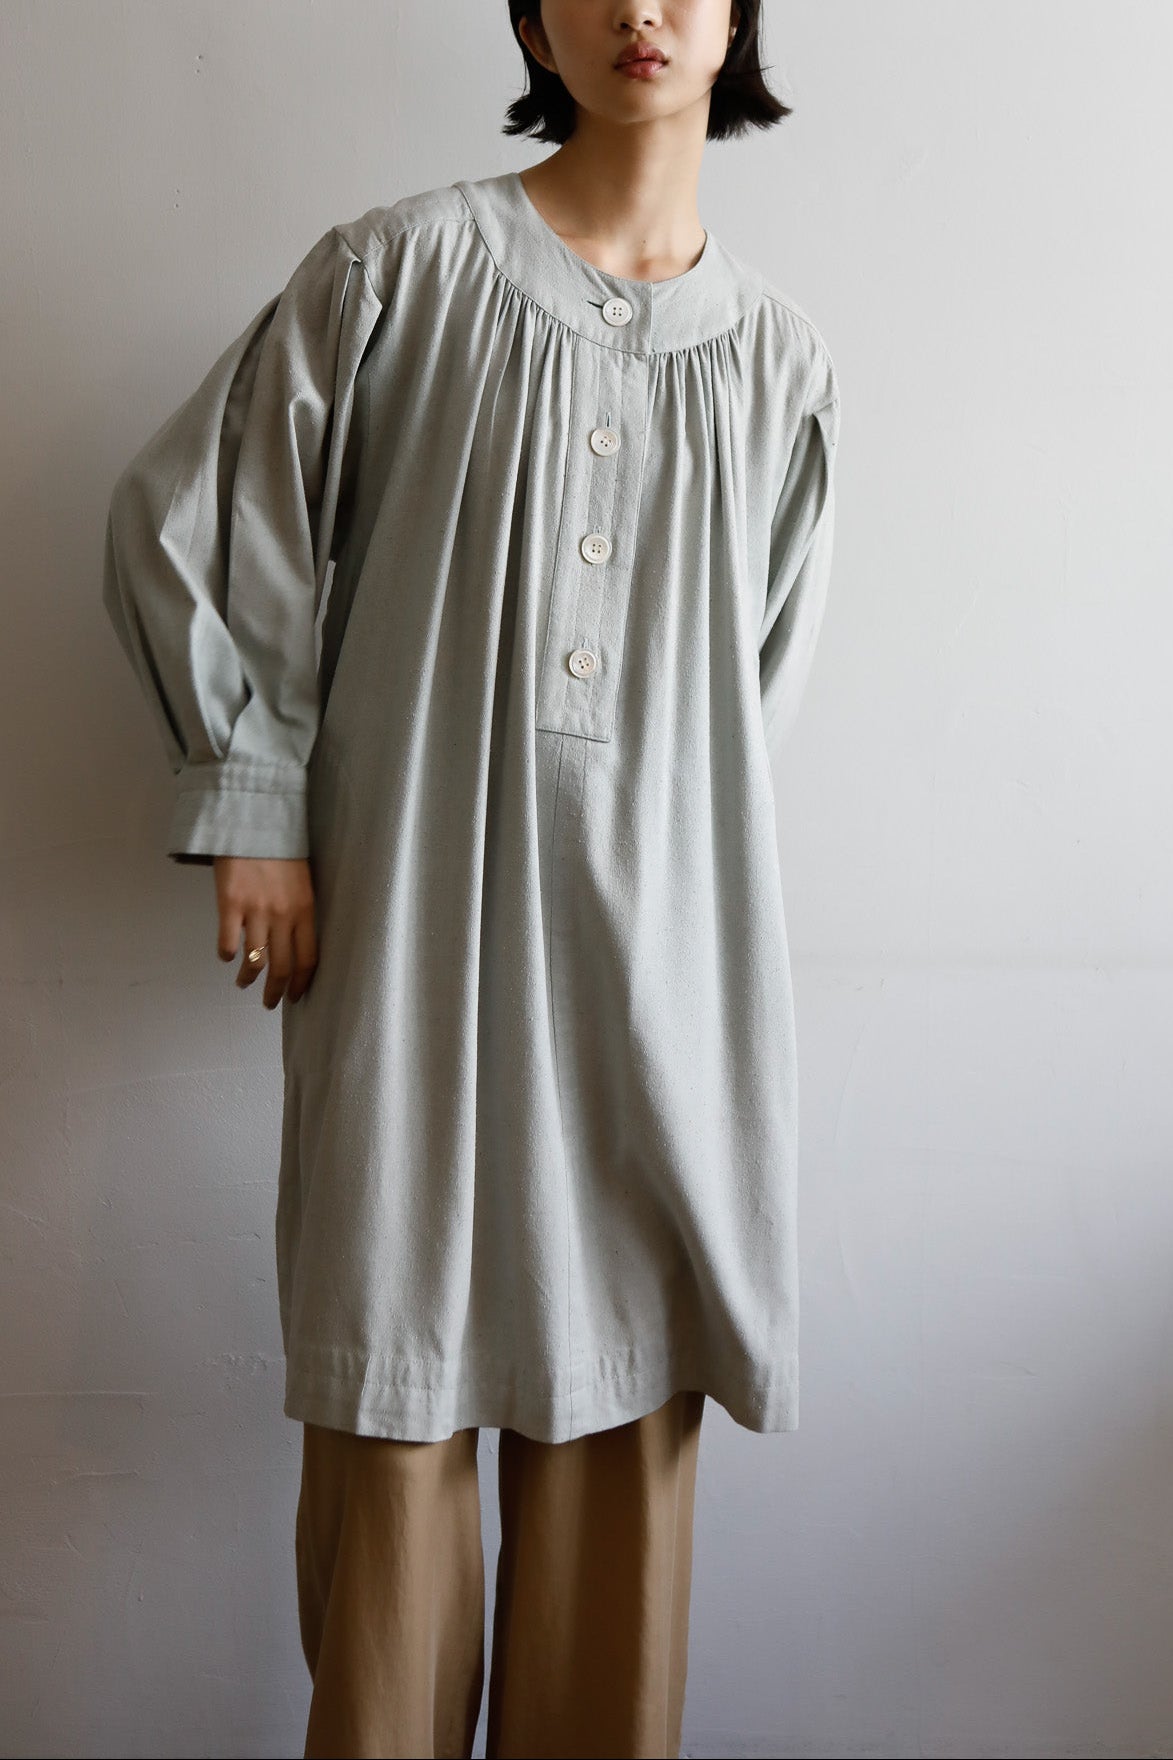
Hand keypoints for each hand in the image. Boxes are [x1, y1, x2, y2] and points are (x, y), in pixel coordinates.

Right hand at [213, 856, 317, 1006]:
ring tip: (243, 983)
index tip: (295, 996)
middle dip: (275, 992)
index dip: (301, 983)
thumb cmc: (280, 849)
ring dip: (248, 978)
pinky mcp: (229, 904)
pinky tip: (226, 956)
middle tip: (269, 1003)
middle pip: (281, 967)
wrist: (253, 822)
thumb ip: (299, 910)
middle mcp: (283, 915)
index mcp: (305, 910)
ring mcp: (255, 911)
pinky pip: (228, 942)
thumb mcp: (302, 881)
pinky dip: (226, 955)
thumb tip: (293, 940)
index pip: (308, 958)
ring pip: (254, 961)